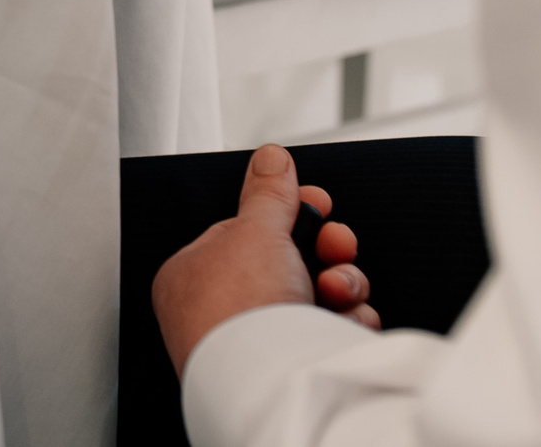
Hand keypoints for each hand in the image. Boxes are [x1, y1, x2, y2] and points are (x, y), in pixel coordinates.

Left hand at [153, 143, 380, 377]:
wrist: (271, 381)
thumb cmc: (241, 308)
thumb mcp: (255, 229)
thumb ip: (268, 193)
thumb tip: (271, 158)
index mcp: (193, 274)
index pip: (249, 231)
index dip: (289, 214)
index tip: (319, 202)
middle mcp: (221, 311)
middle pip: (290, 262)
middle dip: (327, 250)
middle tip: (337, 245)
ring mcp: (260, 343)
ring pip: (318, 295)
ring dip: (343, 285)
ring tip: (337, 290)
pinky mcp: (297, 367)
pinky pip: (331, 332)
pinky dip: (347, 323)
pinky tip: (345, 323)